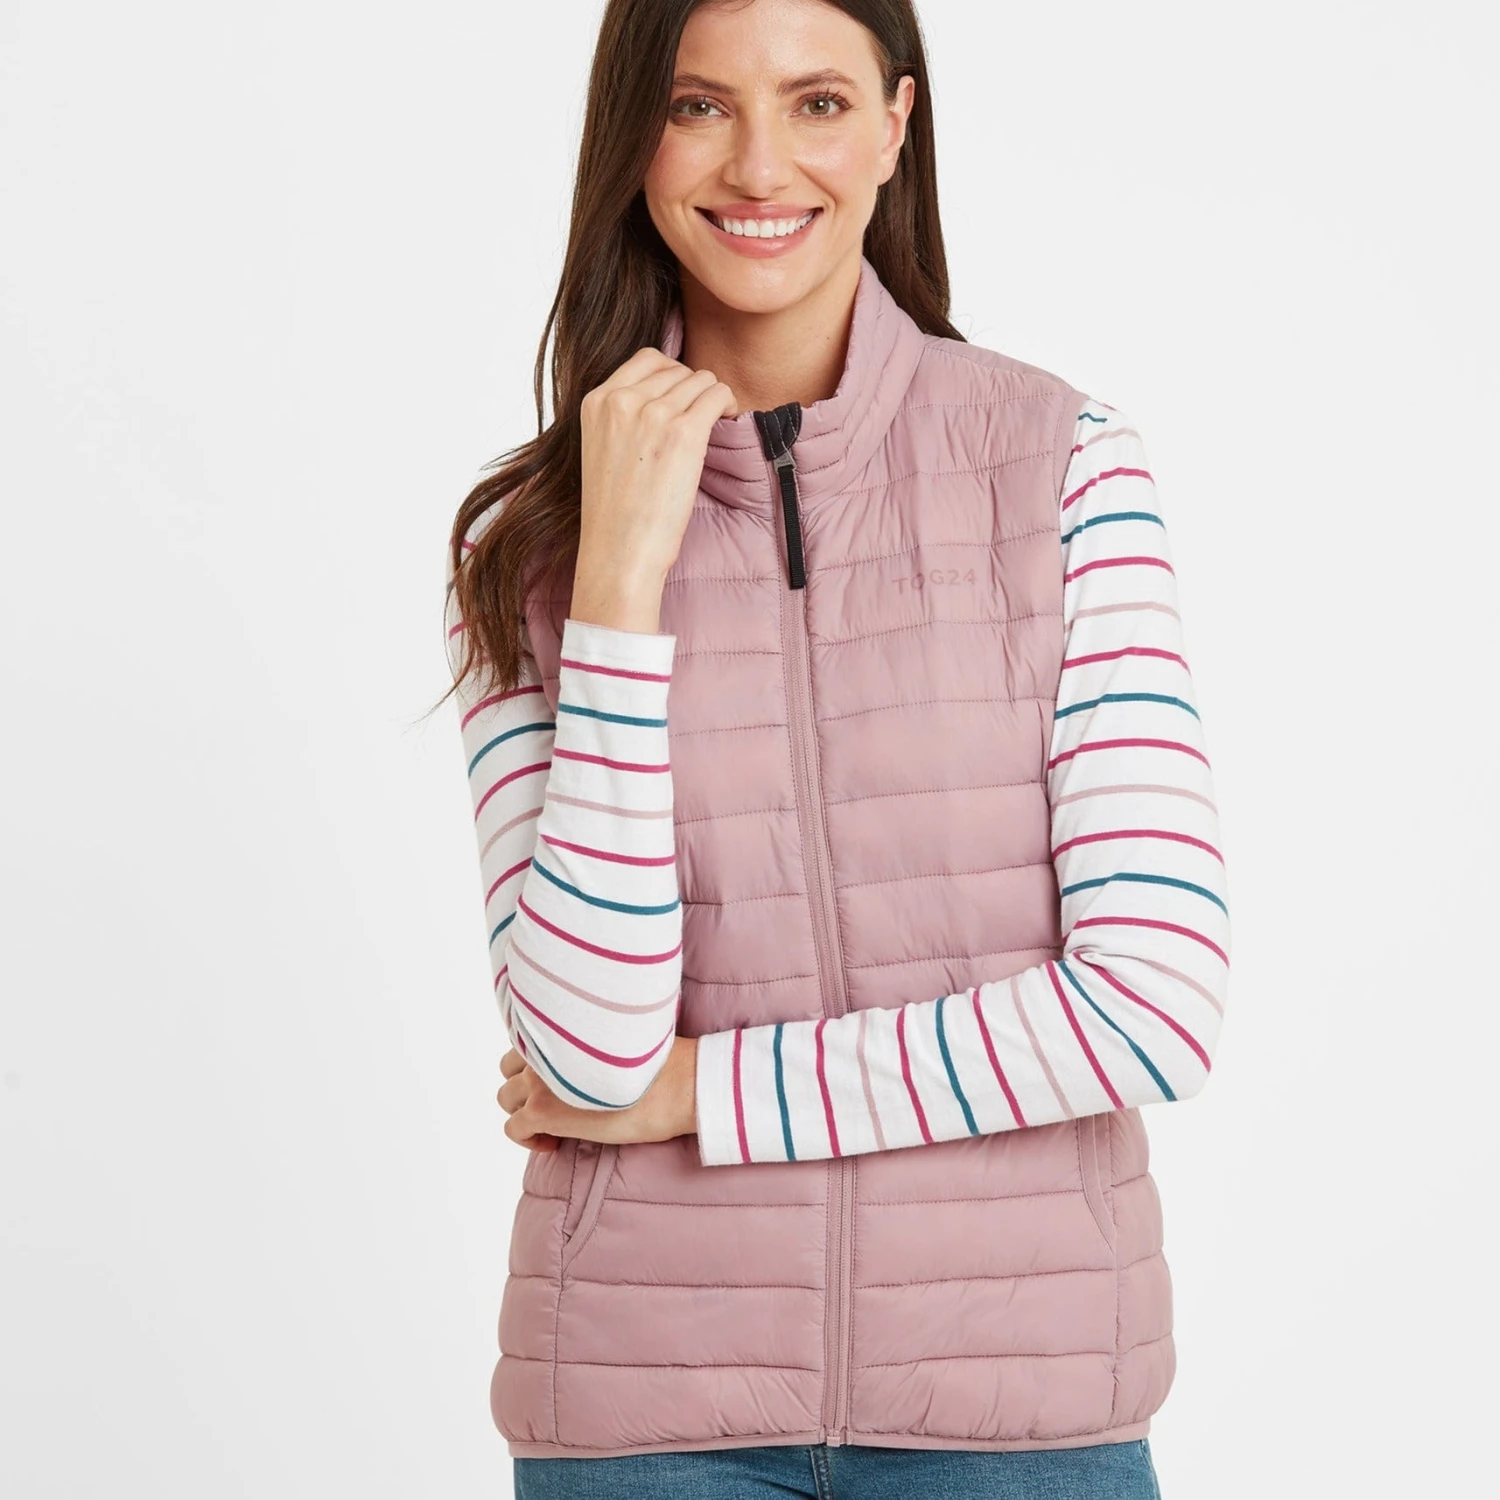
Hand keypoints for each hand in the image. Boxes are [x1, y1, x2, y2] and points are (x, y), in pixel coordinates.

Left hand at [496, 1034, 698, 1149]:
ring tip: (555, 1124)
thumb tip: (586, 1061)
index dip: (541, 1065)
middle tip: (556, 1103)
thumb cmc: (663, 1062)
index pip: (528, 1038)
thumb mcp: (621, 1040)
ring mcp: (539, 1079)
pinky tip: (556, 1143)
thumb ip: (591, 1042)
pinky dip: (529, 1140)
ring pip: (506, 1098)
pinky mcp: (541, 1111)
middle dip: (526, 1087)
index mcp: (565, 1025)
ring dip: (525, 1111)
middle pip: (509, 1067)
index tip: (563, 1082)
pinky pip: (514, 1129)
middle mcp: (545, 1048)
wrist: (676, 1083)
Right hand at [574, 349, 737, 619]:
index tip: (682, 399)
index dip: (672, 375)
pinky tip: (726, 421)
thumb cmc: (615, 513)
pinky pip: (717, 394)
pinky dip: (727, 403)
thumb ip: (623, 416)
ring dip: (712, 398)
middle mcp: (621, 400)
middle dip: (693, 390)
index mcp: (596, 401)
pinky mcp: (683, 433)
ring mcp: (652, 413)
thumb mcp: (602, 449)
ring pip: (700, 379)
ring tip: (713, 423)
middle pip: (677, 369)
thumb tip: (666, 396)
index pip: (647, 359)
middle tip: (701, 418)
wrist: (619, 551)